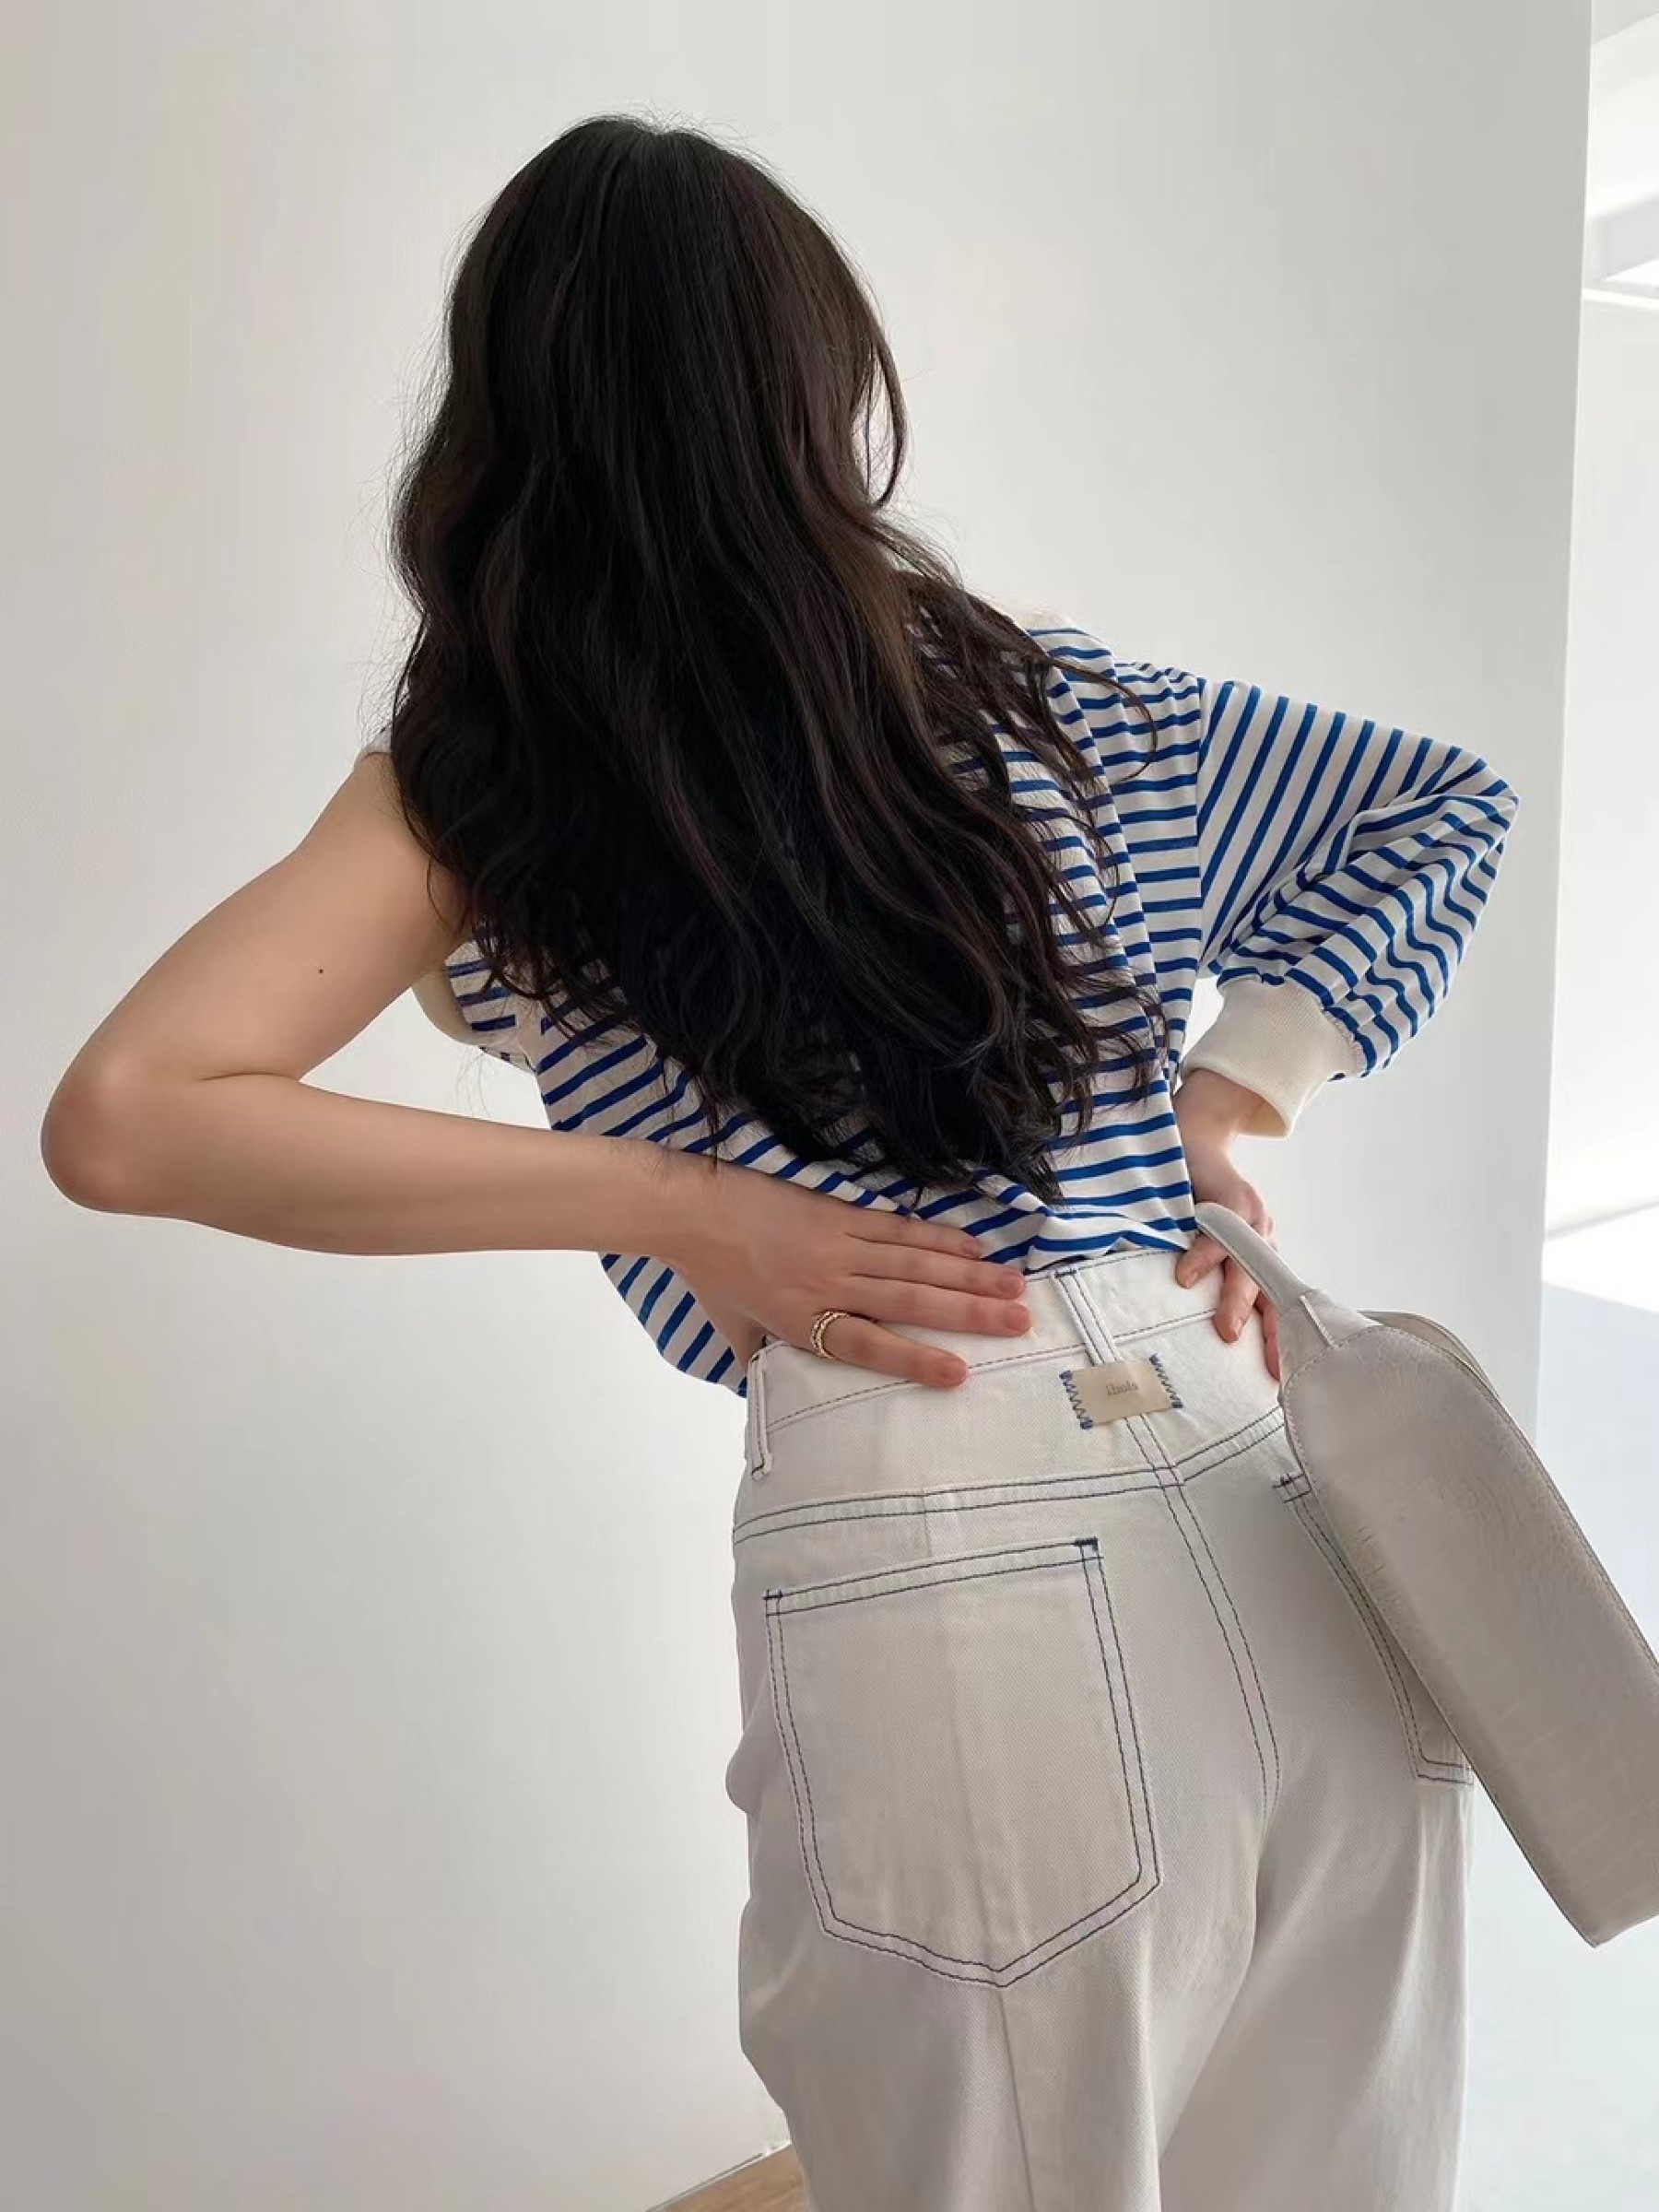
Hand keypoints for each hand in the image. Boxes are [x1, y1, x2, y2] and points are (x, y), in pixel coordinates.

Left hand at [668, 1160, 1029, 1387]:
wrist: (691, 1210)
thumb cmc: (711, 1276)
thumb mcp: (734, 1332)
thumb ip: (762, 1364)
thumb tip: (772, 1403)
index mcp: (803, 1320)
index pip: (867, 1345)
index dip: (914, 1359)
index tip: (961, 1374)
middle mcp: (828, 1283)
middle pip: (907, 1300)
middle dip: (968, 1313)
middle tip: (1020, 1322)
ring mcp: (837, 1244)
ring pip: (913, 1262)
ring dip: (967, 1275)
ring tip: (1014, 1286)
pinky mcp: (838, 1212)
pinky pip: (895, 1228)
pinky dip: (936, 1237)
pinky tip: (972, 1247)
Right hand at [1172, 1069, 1281, 1381]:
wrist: (1195, 1136)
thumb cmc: (1194, 1195)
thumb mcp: (1207, 1239)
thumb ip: (1209, 1274)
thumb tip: (1191, 1324)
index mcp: (1259, 1258)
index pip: (1276, 1307)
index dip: (1276, 1342)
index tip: (1277, 1380)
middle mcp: (1262, 1243)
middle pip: (1270, 1296)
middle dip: (1267, 1335)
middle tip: (1264, 1370)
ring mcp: (1250, 1221)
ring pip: (1246, 1270)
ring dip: (1235, 1302)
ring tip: (1223, 1331)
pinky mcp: (1231, 1201)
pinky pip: (1216, 1236)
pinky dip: (1202, 1258)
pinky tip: (1185, 1277)